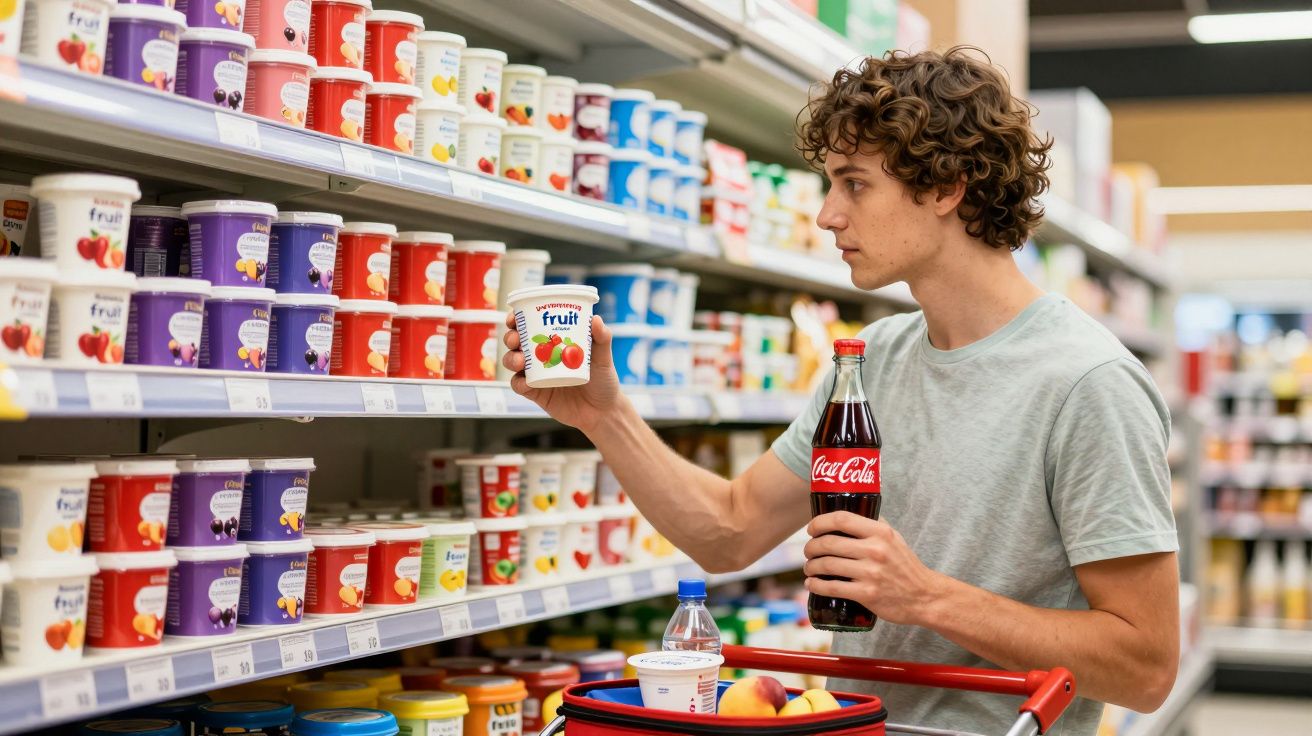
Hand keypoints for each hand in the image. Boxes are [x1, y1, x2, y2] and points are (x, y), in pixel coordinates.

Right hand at [502, 313, 621, 433]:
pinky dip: (518, 383)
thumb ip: (602, 338)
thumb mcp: (604, 357)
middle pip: (517, 342)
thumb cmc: (604, 381)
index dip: (518, 319)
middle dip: (511, 337)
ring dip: (511, 358)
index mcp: (554, 342)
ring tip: (520, 361)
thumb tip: (595, 319)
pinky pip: (519, 386)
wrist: (603, 411)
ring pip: (513, 362)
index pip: (531, 325)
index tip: (515, 317)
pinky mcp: (536, 393)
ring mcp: (537, 375)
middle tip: (516, 339)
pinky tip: (525, 382)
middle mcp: (542, 356)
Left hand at [802, 512, 946, 625]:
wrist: (924, 597)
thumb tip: (853, 510)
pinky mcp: (866, 594)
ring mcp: (870, 573)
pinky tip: (812, 584)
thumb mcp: (895, 538)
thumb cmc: (906, 566)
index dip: (819, 522)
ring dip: (810, 566)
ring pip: (826, 565)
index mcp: (880, 533)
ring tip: (809, 567)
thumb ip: (875, 525)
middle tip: (808, 551)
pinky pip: (832, 587)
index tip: (811, 529)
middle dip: (811, 547)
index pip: (841, 519)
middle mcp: (875, 550)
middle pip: (828, 543)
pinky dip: (816, 585)